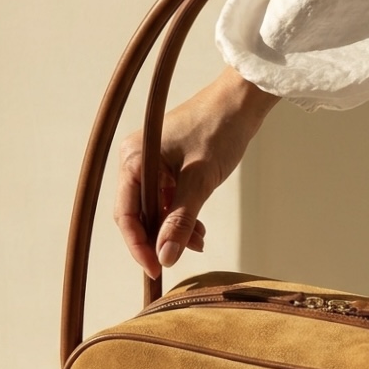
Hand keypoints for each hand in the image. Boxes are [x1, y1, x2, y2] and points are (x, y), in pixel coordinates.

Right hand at [114, 67, 278, 276]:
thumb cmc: (220, 129)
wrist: (242, 101)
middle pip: (137, 212)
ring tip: (198, 242)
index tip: (156, 268)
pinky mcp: (168, 163)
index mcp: (135, 157)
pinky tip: (199, 230)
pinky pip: (167, 197)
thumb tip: (165, 256)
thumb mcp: (201, 180)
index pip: (126, 212)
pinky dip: (181, 215)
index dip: (138, 244)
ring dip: (172, 228)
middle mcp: (137, 158)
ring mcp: (152, 161)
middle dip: (158, 237)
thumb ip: (181, 219)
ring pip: (154, 207)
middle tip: (176, 259)